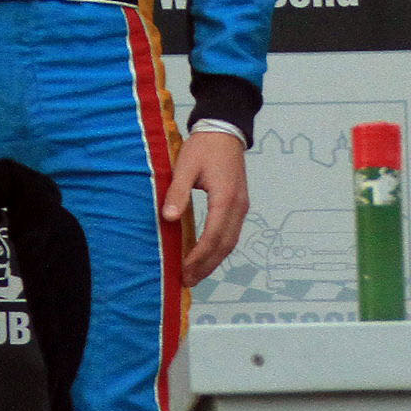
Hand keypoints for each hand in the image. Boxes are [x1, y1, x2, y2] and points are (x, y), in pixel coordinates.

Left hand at [164, 129, 250, 284]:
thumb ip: (177, 192)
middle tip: (187, 281)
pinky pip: (231, 233)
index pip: (213, 236)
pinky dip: (219, 249)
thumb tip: (168, 218)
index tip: (183, 270)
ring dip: (213, 261)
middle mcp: (238, 206)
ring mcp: (241, 206)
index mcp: (225, 198)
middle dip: (206, 266)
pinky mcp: (239, 205)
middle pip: (225, 245)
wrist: (225, 129)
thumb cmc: (204, 147)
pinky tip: (206, 256)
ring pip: (230, 242)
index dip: (198, 257)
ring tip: (195, 275)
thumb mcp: (185, 166)